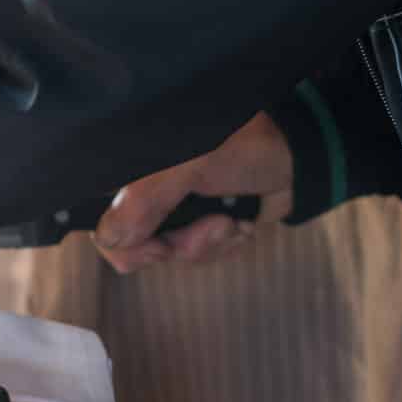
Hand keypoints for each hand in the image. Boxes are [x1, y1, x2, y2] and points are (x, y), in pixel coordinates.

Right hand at [91, 113, 294, 272]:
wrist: (300, 160)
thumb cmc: (249, 147)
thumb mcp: (192, 166)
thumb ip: (146, 198)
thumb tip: (108, 238)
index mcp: (135, 169)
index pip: (101, 220)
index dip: (128, 243)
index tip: (159, 246)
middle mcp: (146, 188)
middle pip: (135, 245)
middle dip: (179, 245)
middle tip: (210, 227)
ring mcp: (172, 207)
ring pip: (167, 254)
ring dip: (206, 245)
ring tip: (230, 221)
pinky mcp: (197, 221)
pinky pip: (194, 254)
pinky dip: (220, 245)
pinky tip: (237, 224)